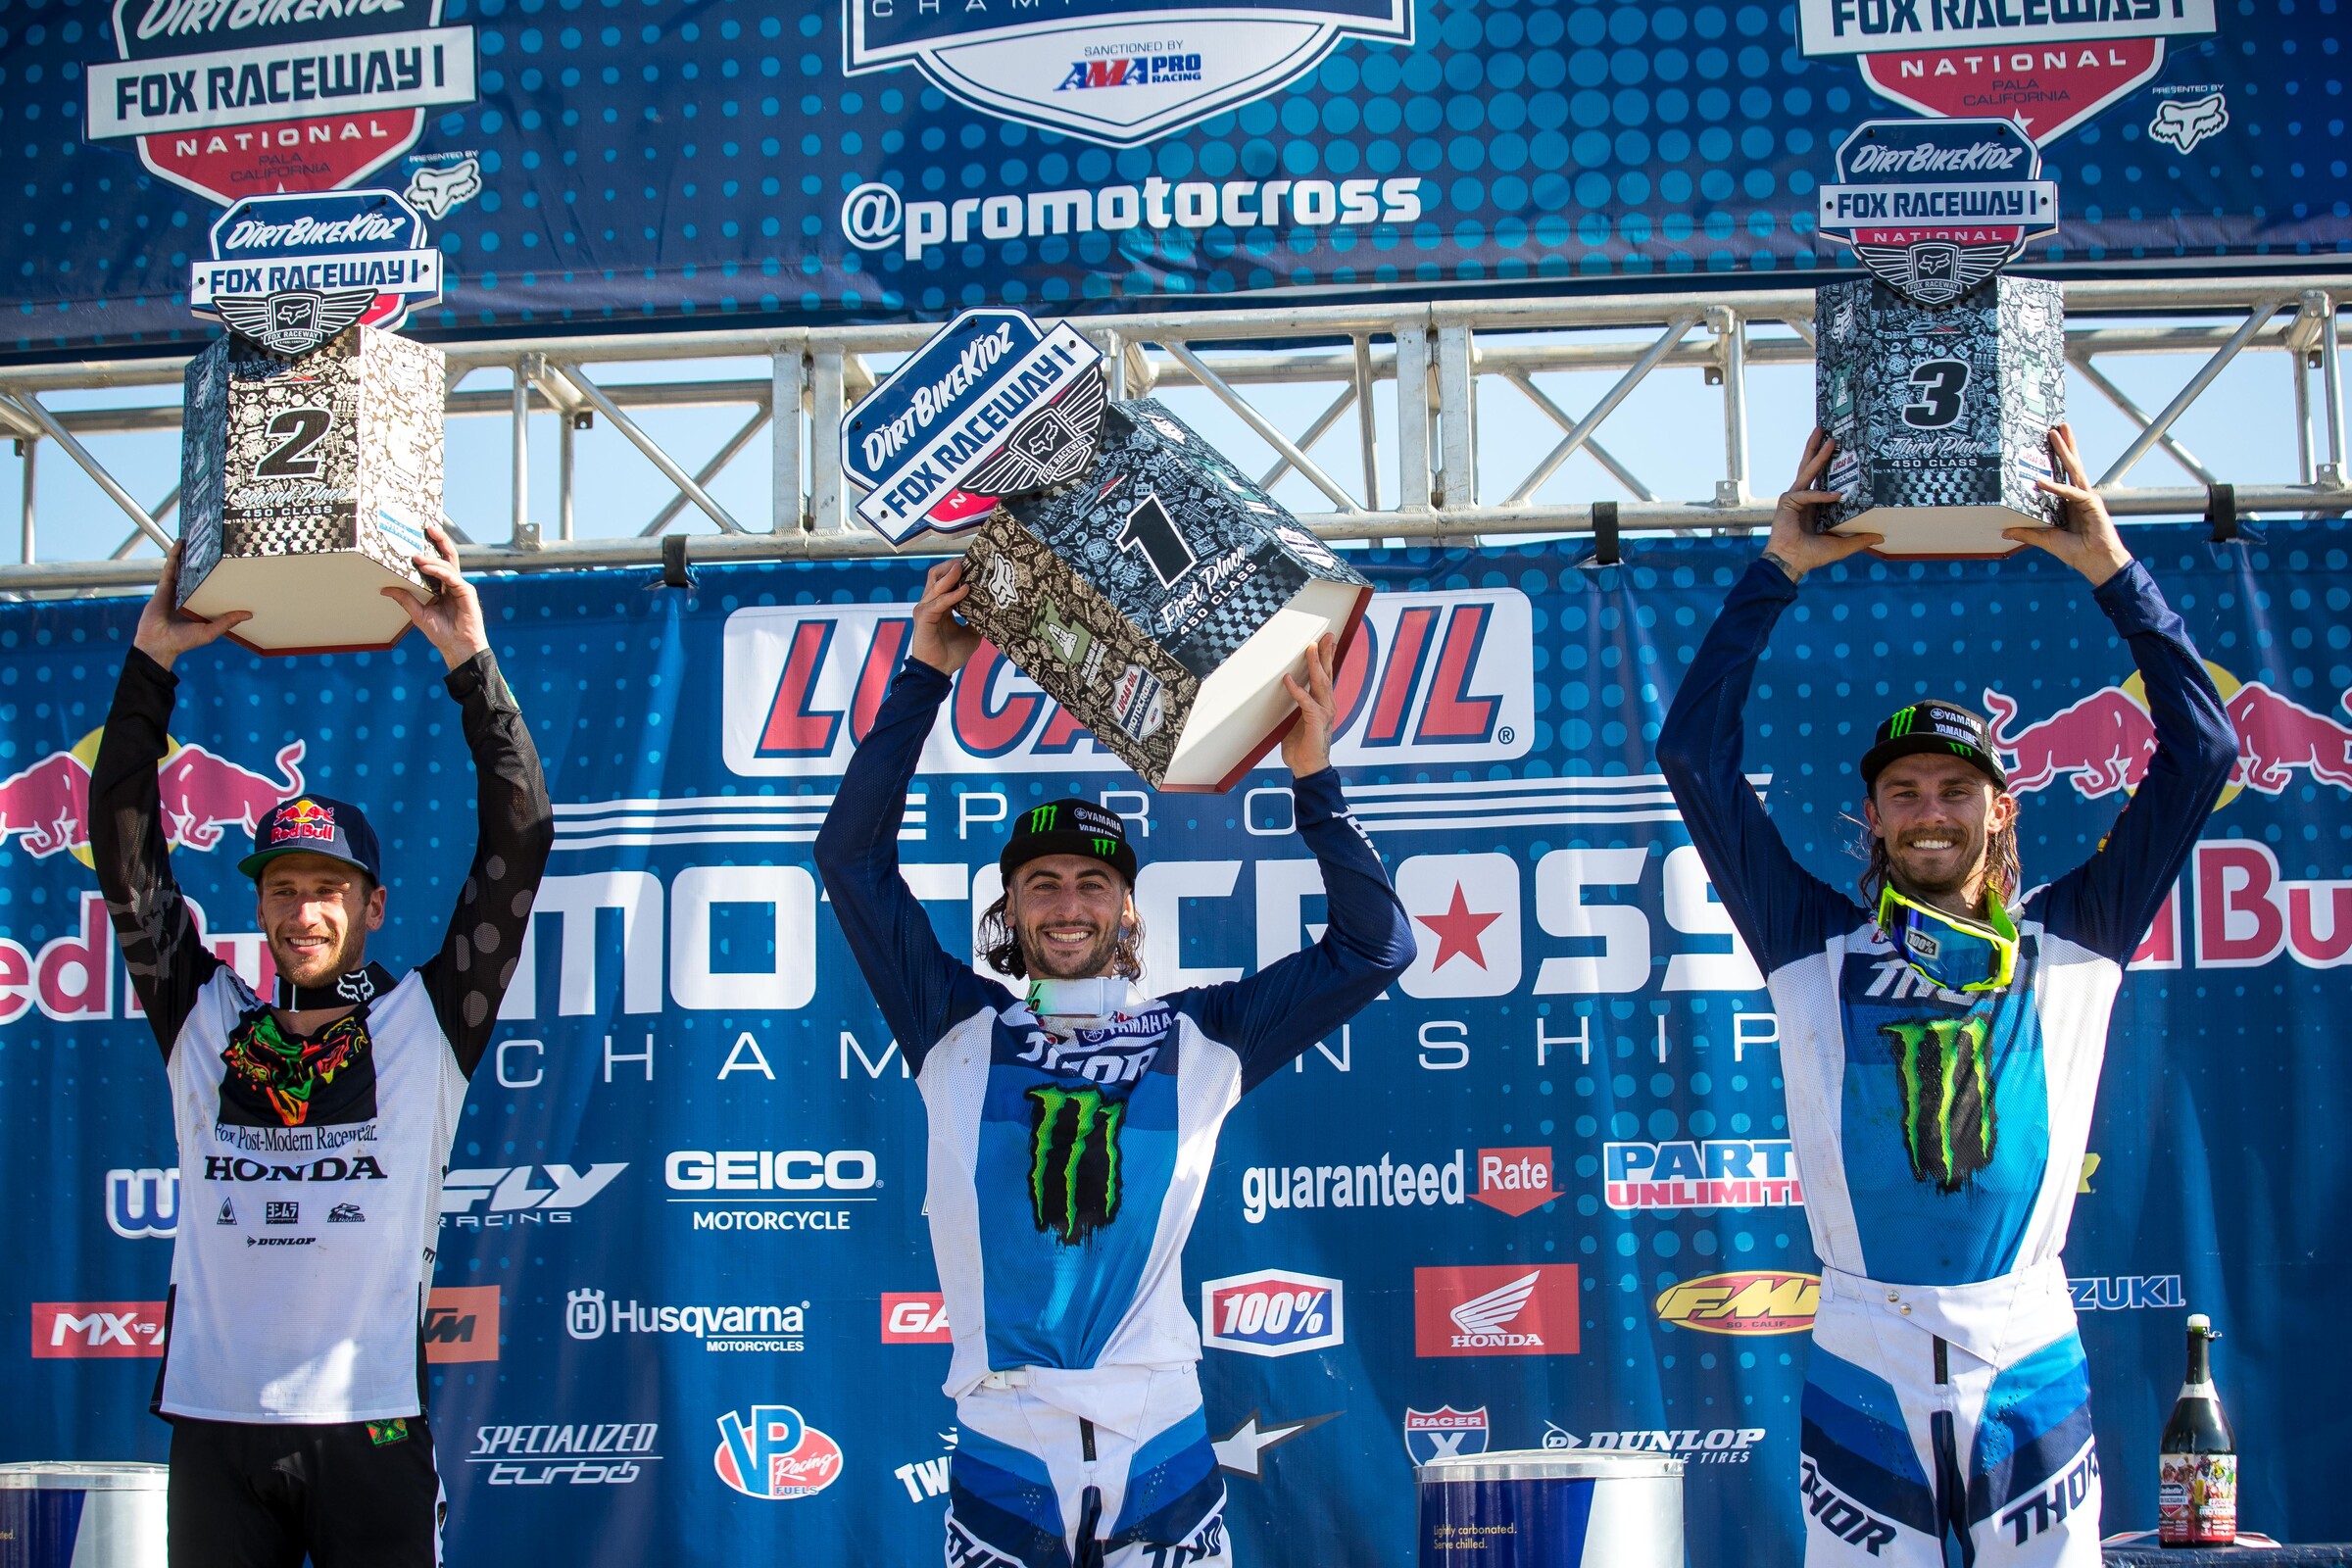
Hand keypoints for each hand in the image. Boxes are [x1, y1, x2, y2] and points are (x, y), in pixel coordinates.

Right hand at [133, 543, 250, 670]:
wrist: (158, 644)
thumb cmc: (183, 641)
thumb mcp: (210, 631)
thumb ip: (227, 622)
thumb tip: (249, 614)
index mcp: (200, 604)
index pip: (213, 586)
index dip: (221, 575)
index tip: (233, 564)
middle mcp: (189, 595)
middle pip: (199, 574)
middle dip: (205, 560)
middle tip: (217, 544)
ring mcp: (176, 589)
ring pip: (184, 567)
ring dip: (189, 553)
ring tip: (198, 538)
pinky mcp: (164, 587)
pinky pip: (170, 568)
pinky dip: (174, 555)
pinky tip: (180, 544)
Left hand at [381, 520, 488, 670]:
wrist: (457, 647)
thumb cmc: (441, 633)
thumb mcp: (418, 614)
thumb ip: (405, 599)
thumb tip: (385, 588)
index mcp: (443, 587)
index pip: (438, 562)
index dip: (431, 548)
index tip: (419, 536)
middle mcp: (453, 584)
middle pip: (448, 556)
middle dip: (439, 540)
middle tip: (428, 527)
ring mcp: (460, 587)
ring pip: (448, 565)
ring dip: (432, 559)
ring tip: (416, 557)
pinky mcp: (466, 592)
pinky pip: (452, 577)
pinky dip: (439, 571)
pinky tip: (426, 568)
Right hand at [908, 559, 982, 675]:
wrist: (938, 671)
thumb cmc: (952, 653)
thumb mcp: (971, 633)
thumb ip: (977, 619)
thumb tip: (994, 609)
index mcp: (939, 605)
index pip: (945, 580)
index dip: (957, 570)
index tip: (975, 562)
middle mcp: (930, 603)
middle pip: (936, 575)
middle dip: (951, 566)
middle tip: (970, 561)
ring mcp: (925, 609)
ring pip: (936, 583)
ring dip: (951, 575)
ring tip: (965, 567)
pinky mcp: (924, 617)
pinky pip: (939, 601)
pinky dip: (953, 595)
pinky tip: (966, 590)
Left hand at [1280, 633, 1339, 776]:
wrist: (1309, 768)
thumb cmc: (1303, 746)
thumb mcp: (1297, 721)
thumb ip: (1295, 706)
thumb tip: (1285, 692)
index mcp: (1324, 704)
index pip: (1326, 676)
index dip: (1327, 658)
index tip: (1326, 642)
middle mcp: (1328, 705)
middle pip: (1328, 674)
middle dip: (1326, 653)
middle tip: (1326, 635)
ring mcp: (1325, 713)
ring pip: (1320, 683)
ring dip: (1315, 664)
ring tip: (1311, 648)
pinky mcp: (1317, 722)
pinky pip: (1305, 701)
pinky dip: (1296, 689)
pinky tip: (1288, 679)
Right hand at [1762, 428, 1879, 581]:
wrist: (1793, 561)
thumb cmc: (1812, 554)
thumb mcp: (1842, 545)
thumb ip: (1859, 539)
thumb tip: (1881, 536)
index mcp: (1813, 505)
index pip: (1819, 478)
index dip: (1825, 462)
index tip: (1834, 448)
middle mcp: (1802, 498)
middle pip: (1809, 467)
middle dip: (1817, 448)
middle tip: (1825, 430)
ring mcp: (1793, 498)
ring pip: (1807, 471)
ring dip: (1817, 454)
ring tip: (1828, 439)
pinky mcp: (1788, 502)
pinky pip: (1807, 493)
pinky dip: (1822, 495)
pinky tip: (1836, 495)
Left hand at [2009, 423, 2131, 587]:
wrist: (2096, 563)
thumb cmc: (2077, 552)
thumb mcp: (2045, 540)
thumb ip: (2027, 533)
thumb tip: (2005, 531)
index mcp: (2070, 502)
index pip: (2064, 474)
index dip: (2059, 457)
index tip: (2050, 442)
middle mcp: (2080, 496)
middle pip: (2071, 465)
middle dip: (2065, 445)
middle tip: (2057, 426)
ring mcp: (2087, 498)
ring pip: (2074, 470)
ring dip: (2065, 451)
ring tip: (2057, 433)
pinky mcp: (2092, 505)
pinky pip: (2071, 493)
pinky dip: (2056, 488)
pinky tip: (2041, 481)